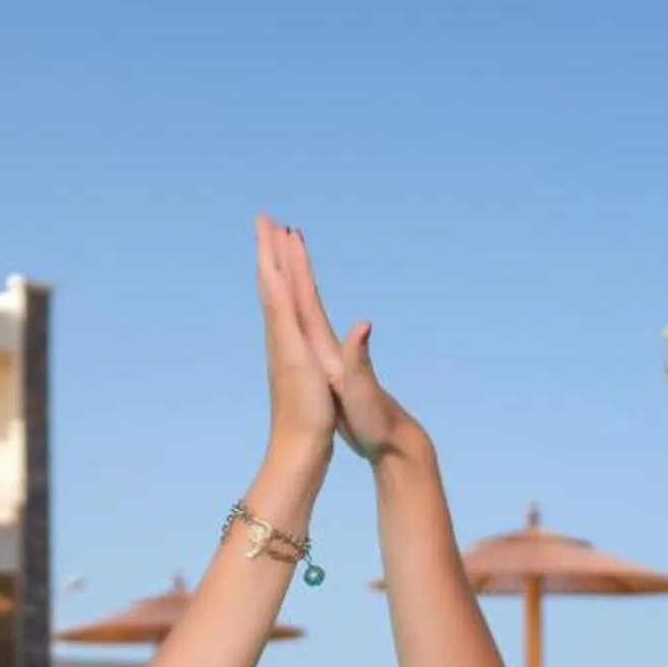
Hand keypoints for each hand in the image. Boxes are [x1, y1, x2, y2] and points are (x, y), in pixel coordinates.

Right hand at [257, 213, 418, 463]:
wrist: (393, 441)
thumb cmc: (377, 420)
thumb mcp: (365, 390)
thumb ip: (360, 358)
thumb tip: (363, 325)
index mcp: (328, 346)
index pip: (306, 296)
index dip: (294, 264)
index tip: (282, 230)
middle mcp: (328, 344)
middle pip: (304, 293)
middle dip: (289, 260)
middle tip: (274, 226)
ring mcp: (327, 356)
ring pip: (303, 309)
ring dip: (292, 281)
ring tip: (283, 256)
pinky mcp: (327, 370)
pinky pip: (304, 331)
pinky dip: (295, 314)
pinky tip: (294, 311)